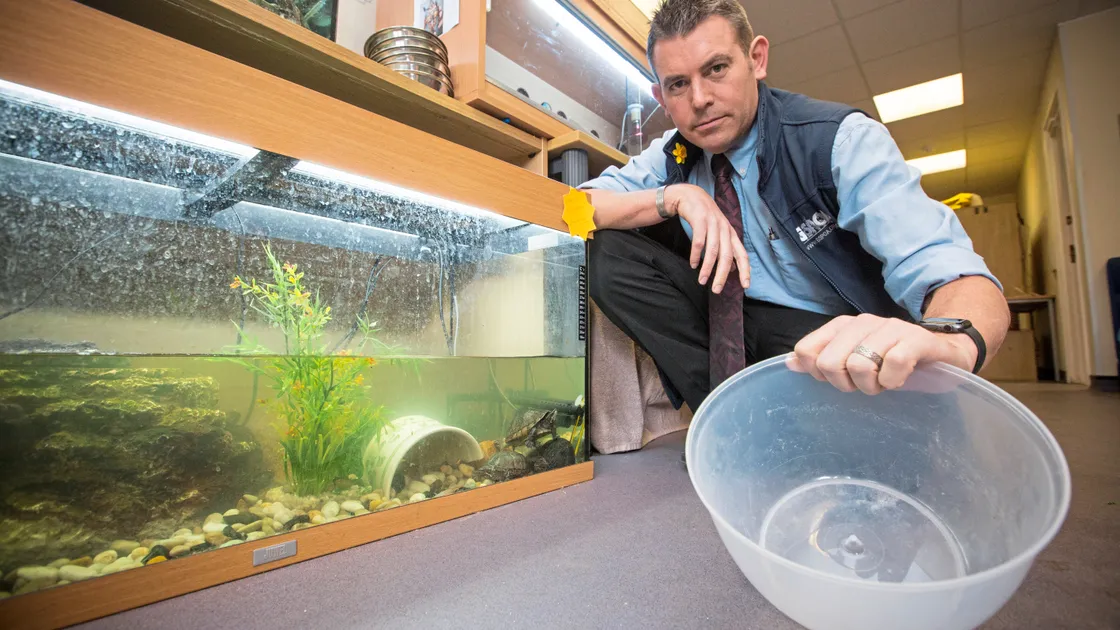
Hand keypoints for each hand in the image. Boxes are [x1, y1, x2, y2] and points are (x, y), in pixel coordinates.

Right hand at [666, 184, 749, 293]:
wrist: (690, 196)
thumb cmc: (705, 218)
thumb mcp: (719, 232)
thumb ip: (726, 248)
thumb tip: (733, 268)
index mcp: (731, 234)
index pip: (742, 255)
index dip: (745, 270)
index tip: (746, 286)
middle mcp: (725, 229)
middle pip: (727, 256)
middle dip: (722, 275)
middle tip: (716, 290)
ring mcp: (713, 224)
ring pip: (713, 251)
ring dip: (707, 268)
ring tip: (702, 281)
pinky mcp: (700, 220)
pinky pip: (699, 242)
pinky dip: (696, 255)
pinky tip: (693, 264)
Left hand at [786, 314, 977, 394]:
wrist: (945, 352)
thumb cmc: (894, 359)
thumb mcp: (855, 359)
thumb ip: (821, 358)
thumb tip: (789, 362)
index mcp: (843, 327)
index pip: (806, 351)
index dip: (818, 373)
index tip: (840, 378)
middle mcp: (863, 323)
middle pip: (829, 364)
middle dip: (845, 384)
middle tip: (866, 384)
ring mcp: (890, 329)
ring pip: (859, 366)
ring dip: (872, 386)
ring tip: (884, 382)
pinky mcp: (916, 340)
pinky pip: (893, 366)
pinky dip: (894, 382)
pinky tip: (900, 380)